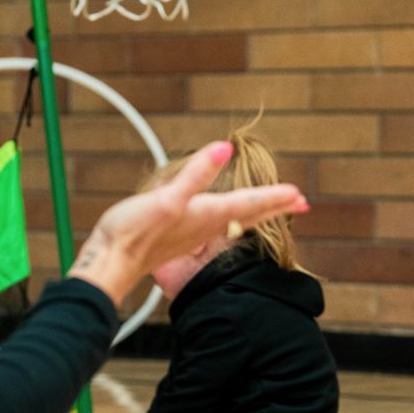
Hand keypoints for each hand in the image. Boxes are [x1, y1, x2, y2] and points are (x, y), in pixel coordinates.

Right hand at [67, 141, 308, 304]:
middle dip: (275, 207)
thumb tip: (224, 149)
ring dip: (258, 212)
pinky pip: (219, 225)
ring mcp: (195, 234)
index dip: (275, 197)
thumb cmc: (134, 231)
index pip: (249, 203)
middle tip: (302, 203)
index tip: (300, 194)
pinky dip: (233, 217)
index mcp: (207, 215)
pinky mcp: (181, 237)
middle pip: (249, 214)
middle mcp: (206, 226)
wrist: (111, 263)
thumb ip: (196, 175)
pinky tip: (228, 217)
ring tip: (275, 207)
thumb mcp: (166, 198)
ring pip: (236, 221)